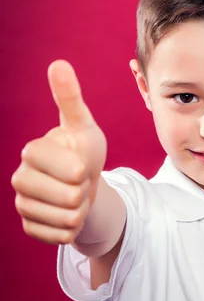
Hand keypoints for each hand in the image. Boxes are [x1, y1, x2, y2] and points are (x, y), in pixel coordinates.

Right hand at [11, 60, 106, 244]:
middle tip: (79, 183)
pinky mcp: (29, 227)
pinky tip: (67, 215)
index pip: (73, 170)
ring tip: (74, 197)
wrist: (83, 185)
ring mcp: (22, 205)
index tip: (81, 164)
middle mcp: (20, 178)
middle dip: (84, 192)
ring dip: (80, 211)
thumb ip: (70, 98)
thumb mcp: (84, 126)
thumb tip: (58, 63)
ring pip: (66, 219)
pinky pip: (60, 236)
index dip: (86, 170)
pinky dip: (73, 229)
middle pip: (69, 197)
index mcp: (32, 151)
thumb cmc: (84, 152)